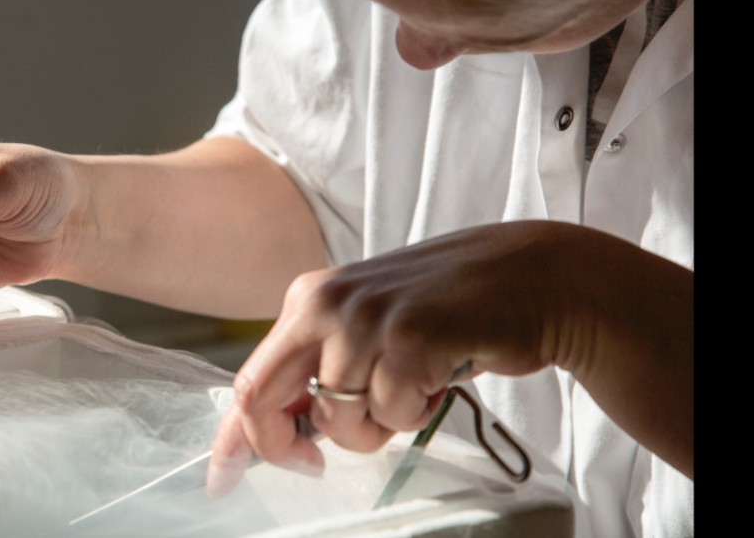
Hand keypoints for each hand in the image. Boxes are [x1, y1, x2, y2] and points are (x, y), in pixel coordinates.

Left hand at [207, 220, 693, 494]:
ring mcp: (366, 319)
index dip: (236, 437)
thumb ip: (323, 366)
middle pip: (269, 400)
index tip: (223, 476)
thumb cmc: (448, 308)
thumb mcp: (369, 324)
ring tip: (415, 379)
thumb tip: (287, 428)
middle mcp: (325, 303)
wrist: (529, 276)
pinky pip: (394, 414)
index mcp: (309, 298)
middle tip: (330, 450)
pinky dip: (419, 410)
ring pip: (341, 421)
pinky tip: (439, 372)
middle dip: (293, 443)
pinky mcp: (409, 338)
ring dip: (383, 420)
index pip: (251, 377)